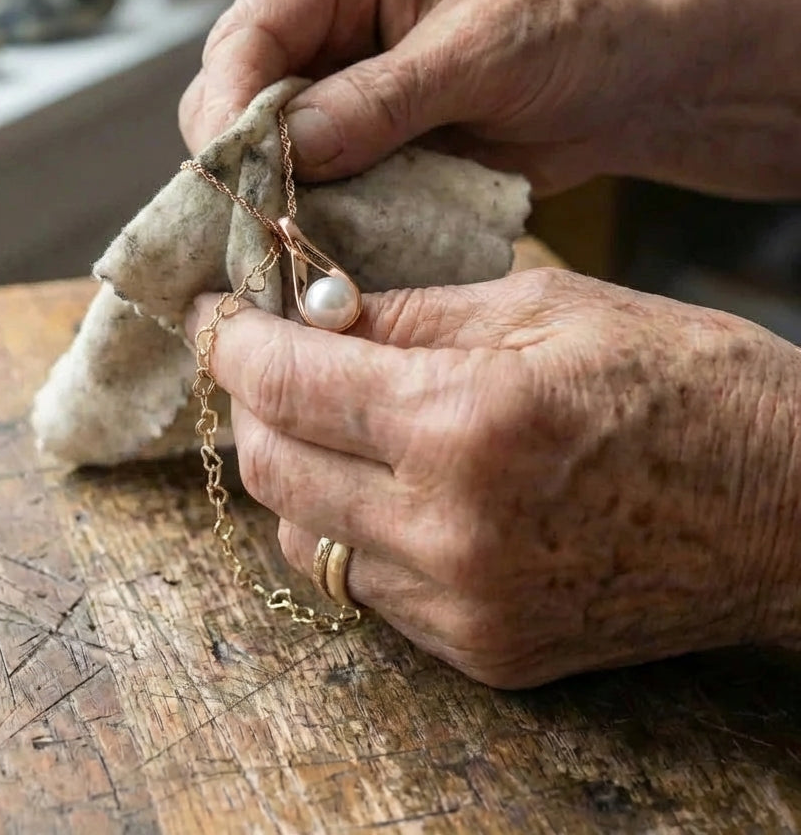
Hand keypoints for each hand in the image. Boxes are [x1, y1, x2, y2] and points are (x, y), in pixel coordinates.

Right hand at [180, 0, 800, 197]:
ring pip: (260, 147)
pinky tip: (318, 243)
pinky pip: (305, 182)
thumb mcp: (479, 53)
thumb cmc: (566, 30)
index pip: (247, 33)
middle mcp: (318, 19)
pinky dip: (310, 215)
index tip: (234, 175)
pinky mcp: (350, 138)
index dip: (230, 107)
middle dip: (243, 161)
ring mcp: (329, 83)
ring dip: (273, 196)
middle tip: (260, 225)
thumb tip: (294, 146)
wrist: (617, 82)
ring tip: (289, 242)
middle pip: (234, 94)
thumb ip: (384, 99)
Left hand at [187, 270, 800, 687]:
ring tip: (318, 417)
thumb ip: (409, 315)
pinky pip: (363, 587)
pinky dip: (343, 527)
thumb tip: (313, 309)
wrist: (790, 511)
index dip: (232, 340)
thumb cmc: (685, 384)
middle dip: (248, 402)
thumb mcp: (544, 308)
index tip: (216, 312)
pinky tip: (375, 482)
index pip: (286, 382)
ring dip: (289, 469)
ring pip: (303, 537)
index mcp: (466, 423)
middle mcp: (448, 530)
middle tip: (262, 355)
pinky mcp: (482, 650)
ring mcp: (462, 606)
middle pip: (271, 469)